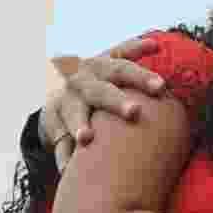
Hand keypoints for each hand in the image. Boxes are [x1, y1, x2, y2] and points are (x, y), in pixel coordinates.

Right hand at [39, 37, 164, 171]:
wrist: (58, 94)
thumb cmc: (103, 81)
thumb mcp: (114, 65)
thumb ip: (133, 53)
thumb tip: (157, 43)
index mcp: (104, 65)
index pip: (124, 61)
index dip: (140, 62)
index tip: (159, 69)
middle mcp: (84, 80)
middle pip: (101, 89)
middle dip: (117, 101)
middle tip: (135, 112)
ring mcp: (66, 101)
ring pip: (73, 112)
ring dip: (80, 124)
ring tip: (86, 138)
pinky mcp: (52, 122)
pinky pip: (58, 141)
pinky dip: (63, 155)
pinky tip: (68, 168)